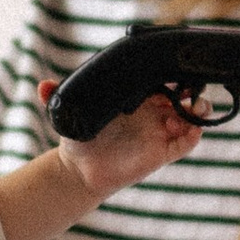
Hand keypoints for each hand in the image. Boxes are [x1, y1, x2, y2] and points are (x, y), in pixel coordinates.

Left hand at [41, 77, 201, 200]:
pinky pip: (185, 144)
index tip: (174, 68)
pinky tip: (191, 129)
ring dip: (196, 111)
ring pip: (189, 118)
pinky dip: (194, 135)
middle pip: (182, 96)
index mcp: (136, 99)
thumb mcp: (69, 113)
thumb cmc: (79, 137)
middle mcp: (151, 113)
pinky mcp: (161, 153)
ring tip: (190, 110)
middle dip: (191, 89)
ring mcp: (158, 133)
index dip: (171, 74)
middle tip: (188, 88)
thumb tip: (42, 87)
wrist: (79, 171)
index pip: (161, 81)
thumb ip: (58, 97)